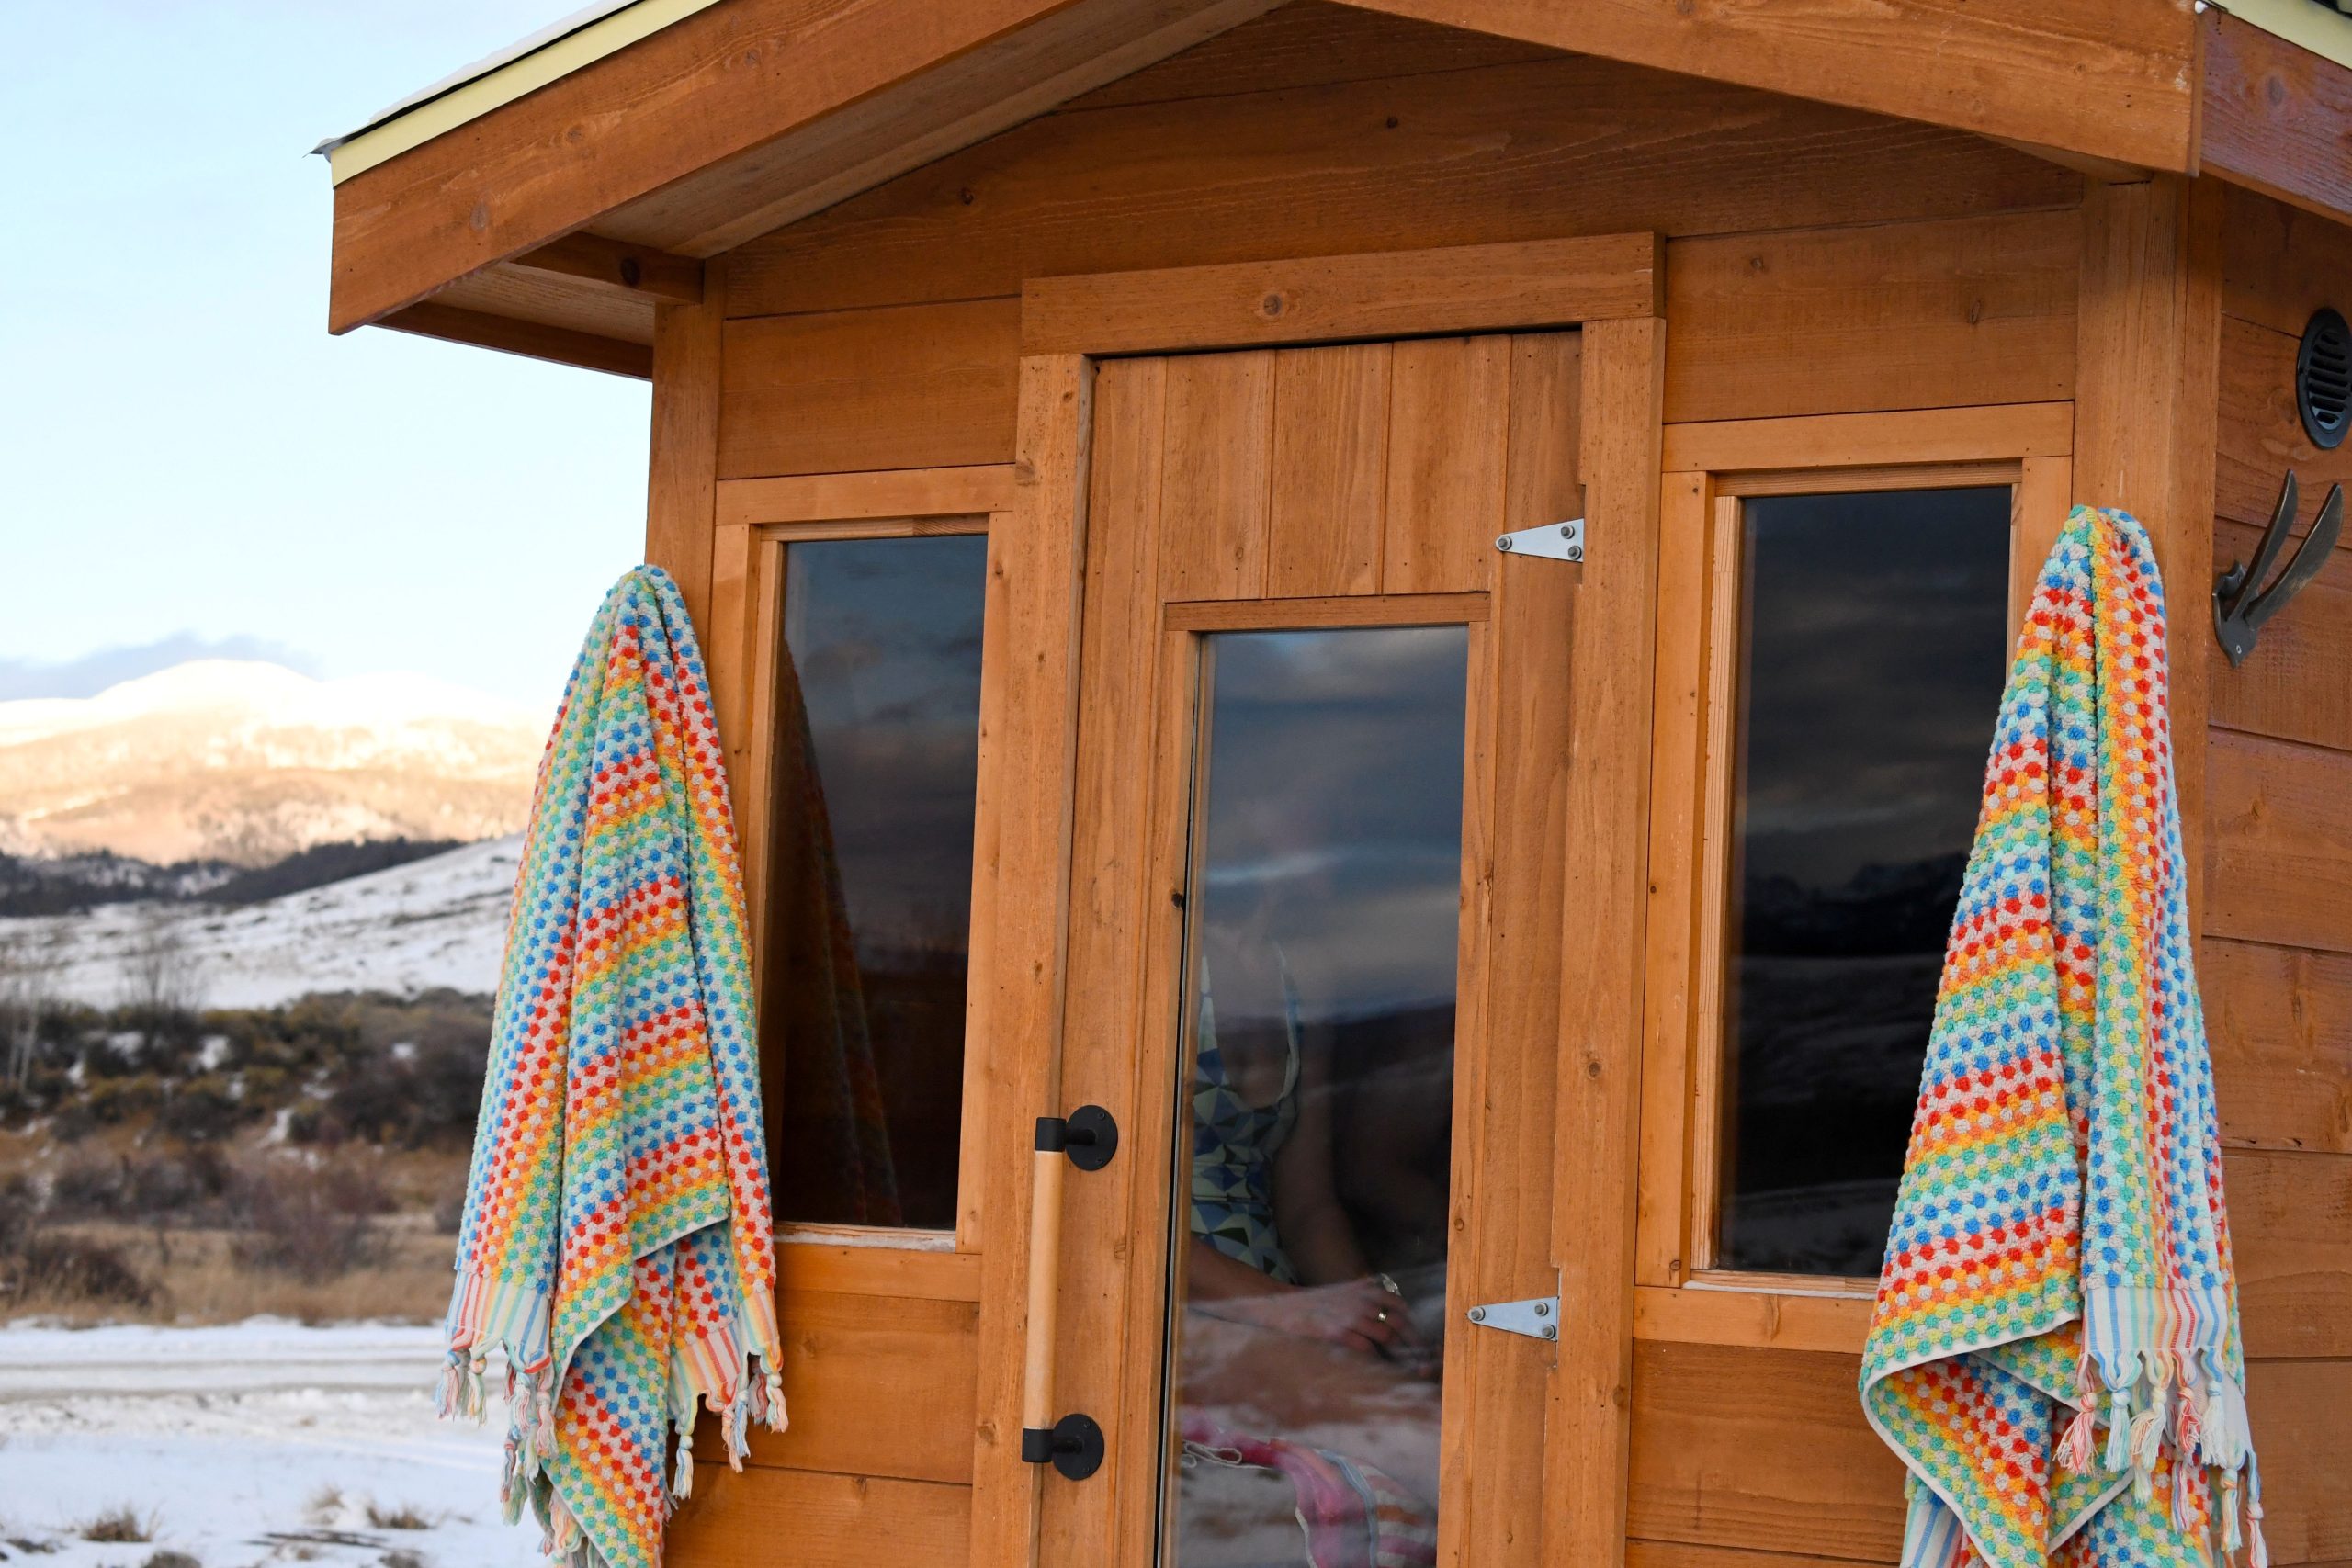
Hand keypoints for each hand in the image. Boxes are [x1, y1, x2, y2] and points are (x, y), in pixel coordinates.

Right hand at [1202, 1275, 1423, 1360]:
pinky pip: (1365, 1348)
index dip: (1412, 1324)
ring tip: (1404, 1370)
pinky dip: (1375, 1360)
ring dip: (1397, 1354)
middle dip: (1412, 1342)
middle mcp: (1360, 1301)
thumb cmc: (1311, 1304)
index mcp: (1363, 1290)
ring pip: (1385, 1336)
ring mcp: (1349, 1316)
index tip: (1419, 1341)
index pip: (1399, 1305)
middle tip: (1420, 1361)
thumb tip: (1382, 1307)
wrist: (1280, 1306)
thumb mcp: (1340, 1292)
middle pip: (1397, 1322)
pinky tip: (1379, 1371)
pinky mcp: (1337, 1332)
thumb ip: (1361, 1295)